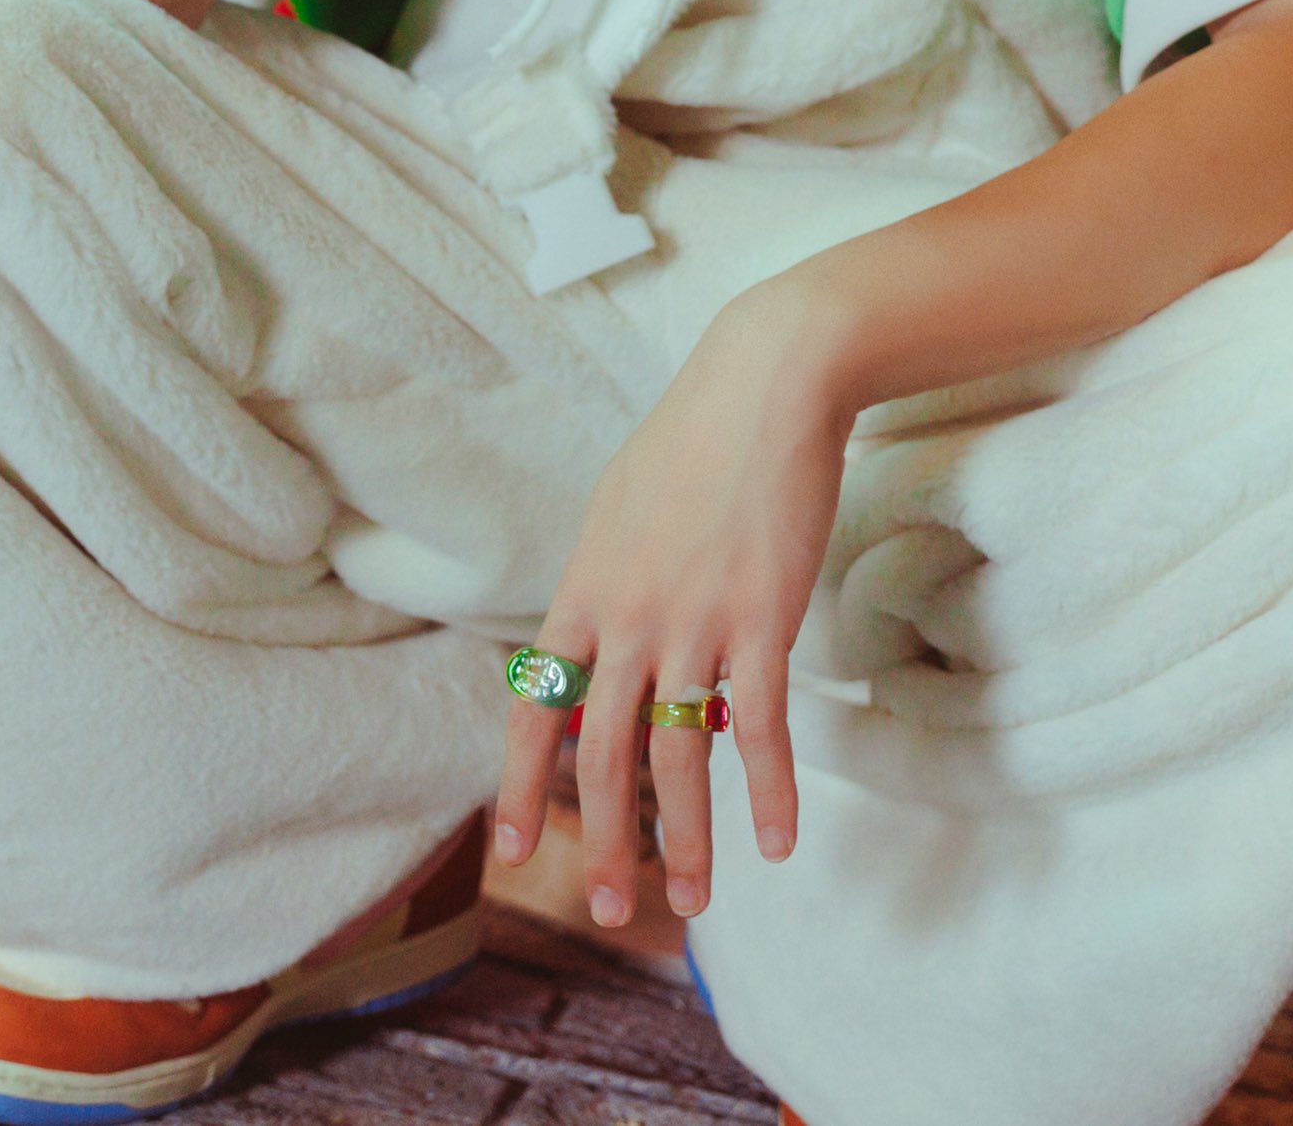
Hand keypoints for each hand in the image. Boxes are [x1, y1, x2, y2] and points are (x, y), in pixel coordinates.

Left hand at [496, 285, 851, 925]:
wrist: (766, 381)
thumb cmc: (698, 437)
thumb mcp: (621, 508)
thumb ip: (605, 580)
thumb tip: (597, 629)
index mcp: (584, 593)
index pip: (538, 708)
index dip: (523, 785)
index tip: (513, 852)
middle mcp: (628, 619)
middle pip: (606, 755)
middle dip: (607, 842)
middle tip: (614, 910)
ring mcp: (694, 623)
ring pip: (681, 759)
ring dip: (688, 839)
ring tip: (698, 901)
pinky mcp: (761, 619)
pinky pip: (759, 728)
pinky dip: (770, 792)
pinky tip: (779, 840)